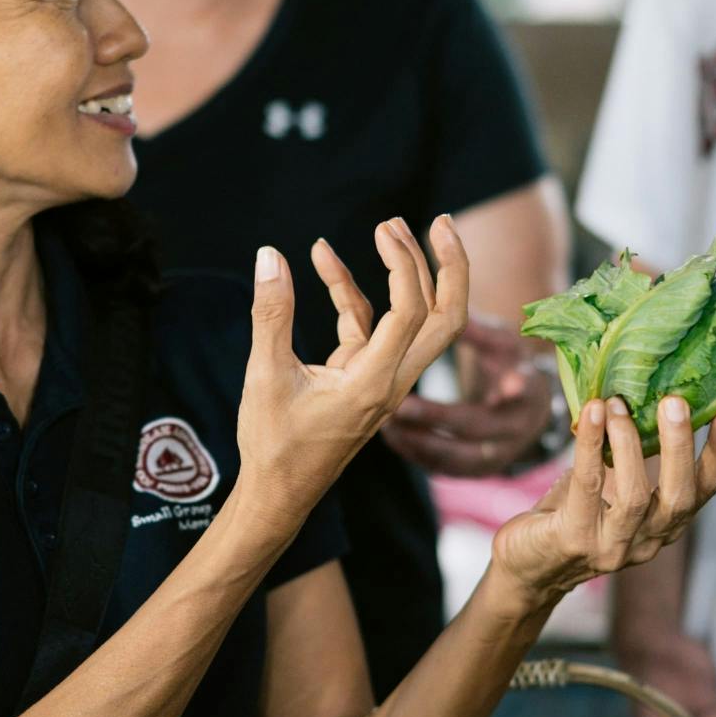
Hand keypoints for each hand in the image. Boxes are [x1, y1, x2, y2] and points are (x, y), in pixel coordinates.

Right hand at [234, 217, 467, 532]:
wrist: (279, 494)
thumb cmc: (273, 444)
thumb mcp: (264, 376)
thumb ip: (271, 315)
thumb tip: (270, 255)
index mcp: (374, 384)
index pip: (411, 315)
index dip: (405, 266)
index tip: (385, 229)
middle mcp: (392, 382)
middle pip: (447, 319)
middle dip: (451, 268)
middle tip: (443, 222)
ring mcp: (383, 380)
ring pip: (417, 323)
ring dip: (407, 275)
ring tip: (388, 226)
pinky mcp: (364, 378)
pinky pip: (373, 328)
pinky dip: (354, 294)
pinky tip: (324, 262)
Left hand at [380, 316, 553, 476]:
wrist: (527, 412)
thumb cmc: (509, 366)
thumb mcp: (503, 345)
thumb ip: (480, 332)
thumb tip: (453, 304)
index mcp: (528, 393)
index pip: (524, 391)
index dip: (516, 388)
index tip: (506, 384)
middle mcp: (515, 430)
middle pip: (476, 427)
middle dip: (436, 418)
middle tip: (399, 406)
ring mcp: (496, 456)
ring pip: (456, 456)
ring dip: (418, 441)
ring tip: (385, 423)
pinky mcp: (475, 471)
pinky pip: (443, 468)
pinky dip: (415, 453)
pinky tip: (391, 436)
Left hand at [488, 395, 715, 611]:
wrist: (526, 565)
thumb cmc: (572, 512)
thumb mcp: (611, 483)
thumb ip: (631, 452)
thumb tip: (643, 388)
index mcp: (665, 523)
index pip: (705, 488)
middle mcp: (648, 540)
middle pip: (679, 496)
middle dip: (680, 446)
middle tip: (675, 401)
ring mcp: (613, 547)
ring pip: (635, 496)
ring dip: (628, 443)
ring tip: (617, 403)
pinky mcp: (575, 541)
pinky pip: (588, 487)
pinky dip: (590, 444)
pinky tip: (590, 413)